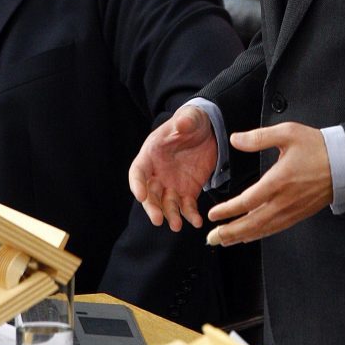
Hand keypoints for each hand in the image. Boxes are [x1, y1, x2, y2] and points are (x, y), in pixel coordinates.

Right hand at [128, 105, 217, 230]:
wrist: (208, 130)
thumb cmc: (192, 122)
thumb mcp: (190, 118)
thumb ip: (185, 121)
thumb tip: (182, 123)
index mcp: (151, 154)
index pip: (138, 172)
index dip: (137, 184)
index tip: (140, 195)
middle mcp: (158, 173)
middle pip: (149, 194)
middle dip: (152, 207)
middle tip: (158, 219)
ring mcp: (172, 184)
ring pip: (167, 204)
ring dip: (171, 215)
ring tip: (177, 226)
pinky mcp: (188, 190)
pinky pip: (187, 206)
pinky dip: (191, 215)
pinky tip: (197, 222)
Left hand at [205, 122, 332, 244]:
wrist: (344, 162)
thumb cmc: (318, 148)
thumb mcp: (288, 133)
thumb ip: (259, 137)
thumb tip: (236, 139)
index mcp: (279, 180)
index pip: (248, 200)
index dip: (229, 210)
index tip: (214, 214)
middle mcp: (285, 200)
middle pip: (252, 222)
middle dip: (230, 232)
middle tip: (211, 238)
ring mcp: (292, 210)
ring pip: (263, 229)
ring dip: (242, 237)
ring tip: (224, 241)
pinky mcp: (299, 214)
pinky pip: (275, 228)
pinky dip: (259, 235)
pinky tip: (250, 236)